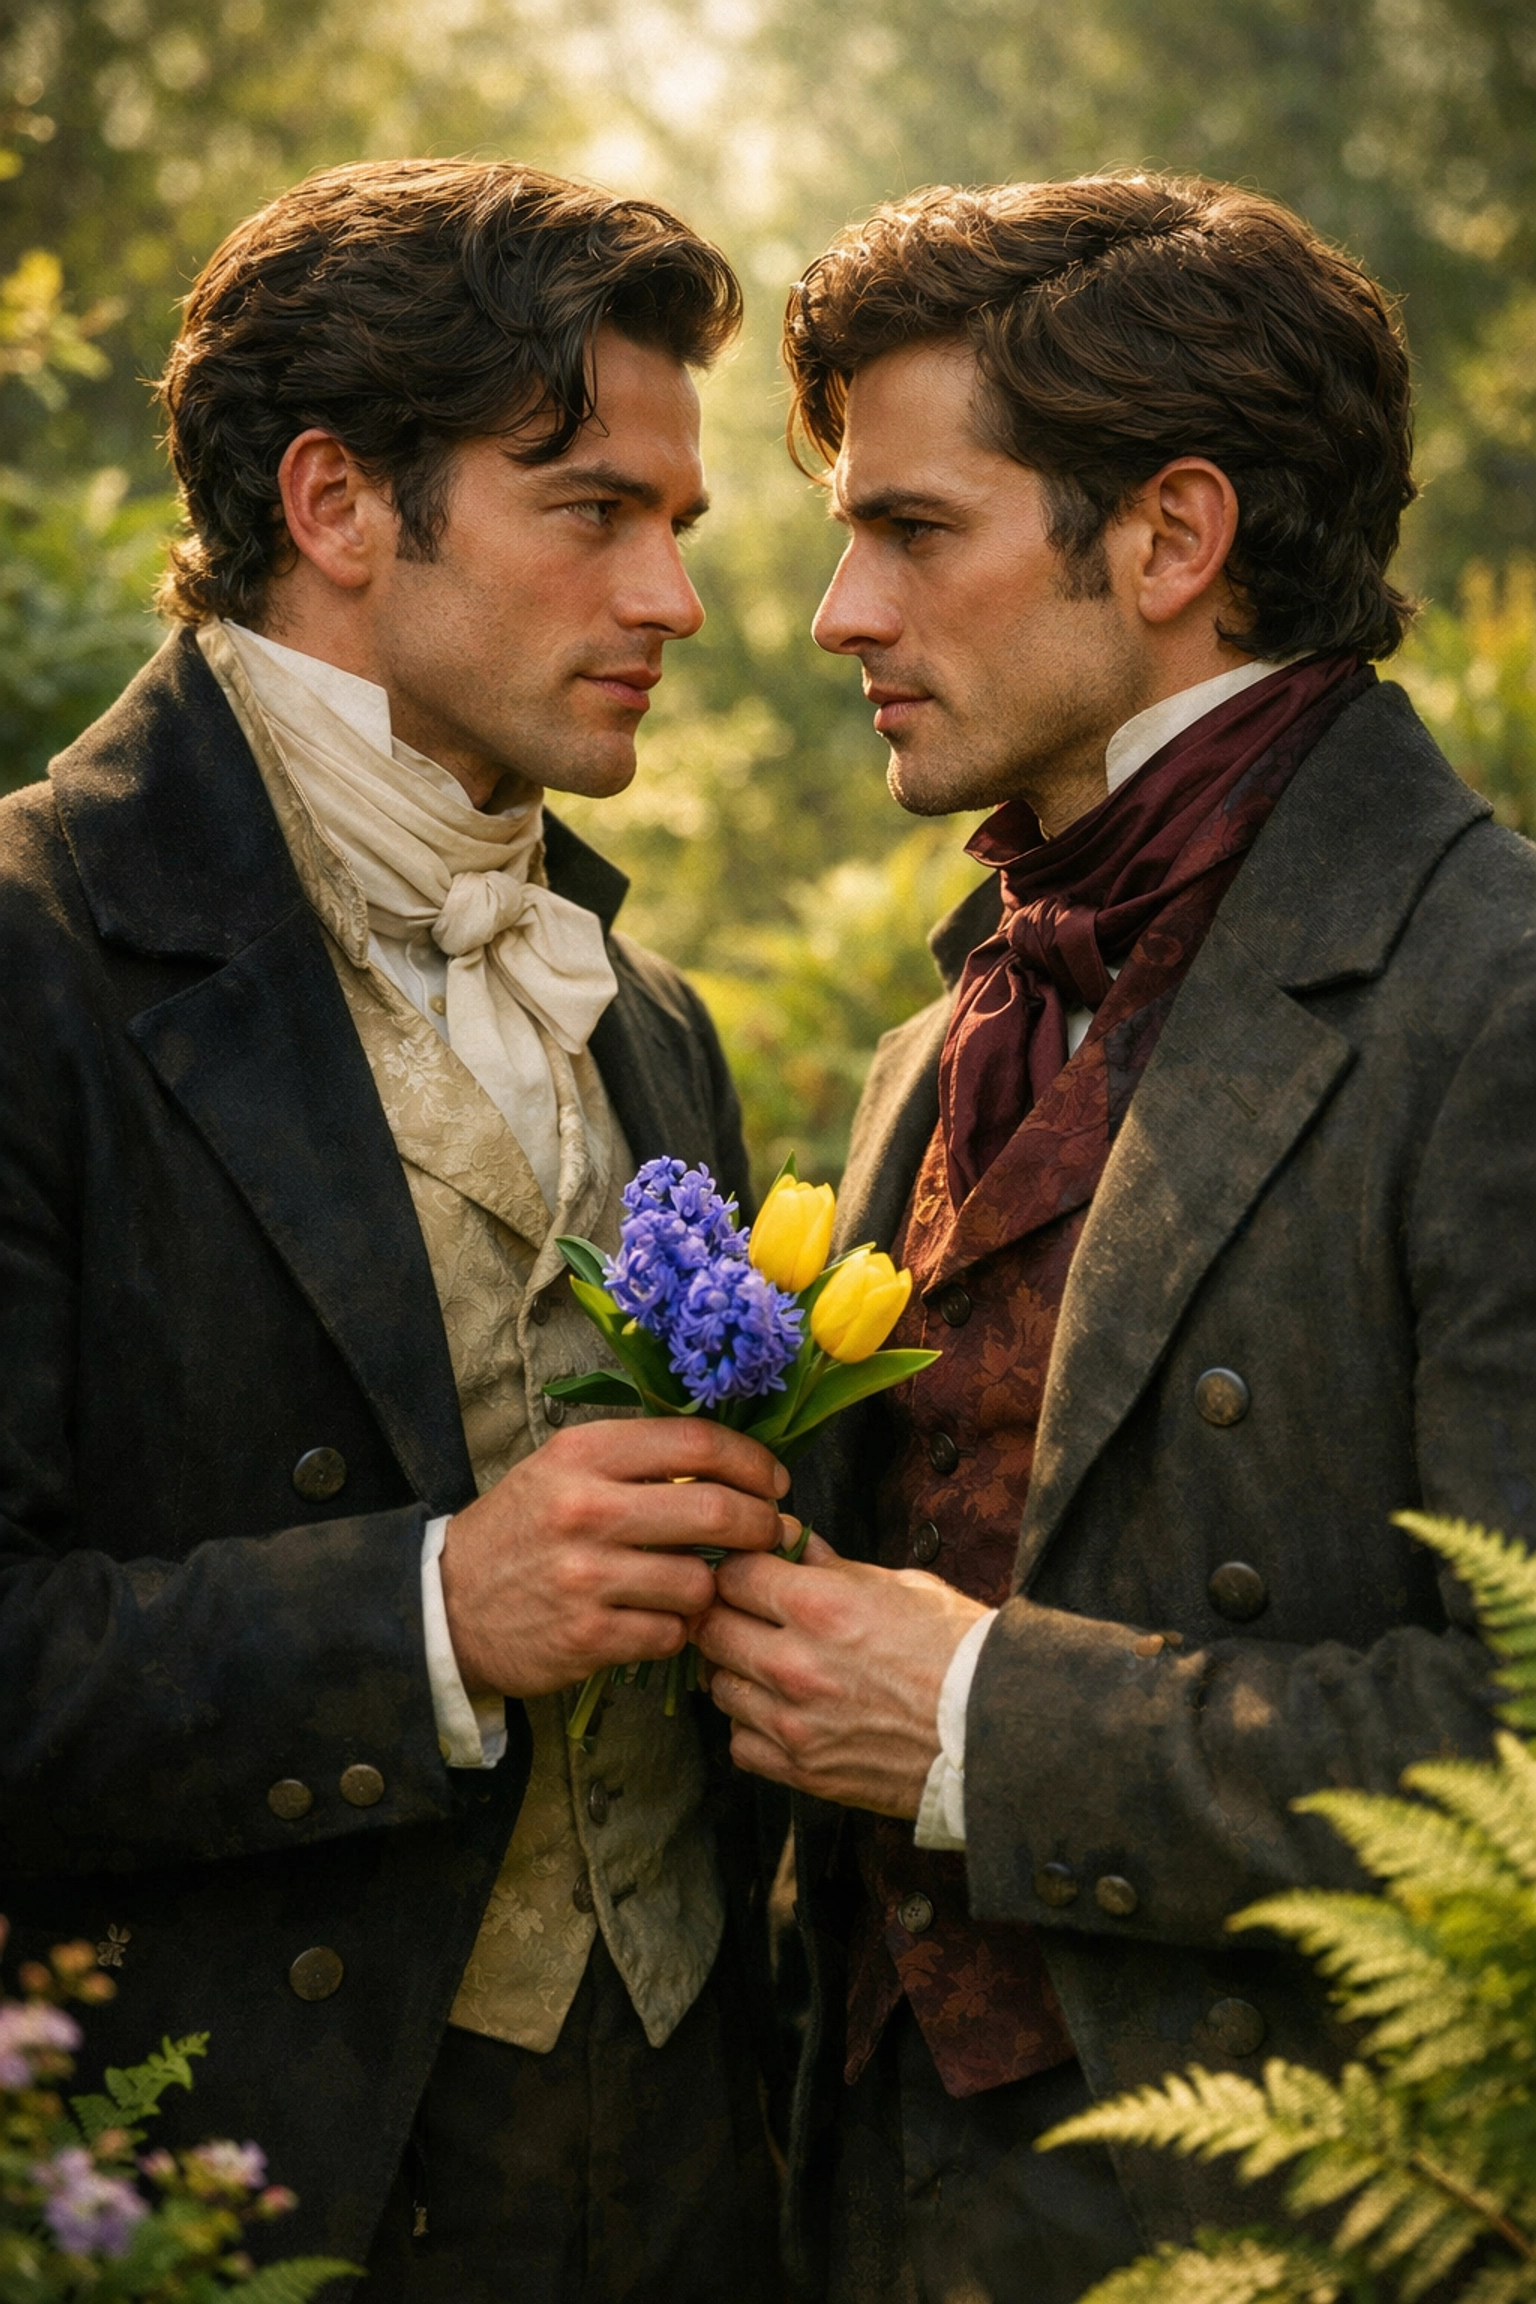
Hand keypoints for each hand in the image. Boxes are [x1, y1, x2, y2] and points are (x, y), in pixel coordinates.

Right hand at [440, 1420, 793, 1698]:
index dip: (751, 1462)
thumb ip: (637, 1459)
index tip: (772, 1480)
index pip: (697, 1443)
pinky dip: (676, 1629)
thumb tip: (730, 1462)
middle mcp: (587, 1508)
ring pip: (700, 1581)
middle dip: (760, 1524)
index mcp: (584, 1454)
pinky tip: (658, 1618)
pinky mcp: (587, 1637)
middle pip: (716, 1512)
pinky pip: (671, 1633)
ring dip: (712, 1587)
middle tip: (768, 1532)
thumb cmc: (522, 1529)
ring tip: (697, 1583)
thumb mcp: (564, 1469)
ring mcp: (587, 1576)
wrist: (447, 1605)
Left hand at [696, 1538, 986, 1816]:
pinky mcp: (802, 1770)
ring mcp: (793, 1722)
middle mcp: (794, 1664)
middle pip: (710, 1628)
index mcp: (820, 1607)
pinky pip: (739, 1744)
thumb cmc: (959, 1652)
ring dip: (734, 1672)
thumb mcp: (900, 1585)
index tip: (749, 1572)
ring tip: (767, 1665)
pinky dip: (750, 1727)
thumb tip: (792, 1543)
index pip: (731, 1575)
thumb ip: (832, 1566)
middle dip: (724, 1615)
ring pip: (717, 1687)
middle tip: (747, 1615)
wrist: (995, 1731)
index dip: (737, 1569)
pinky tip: (779, 1713)